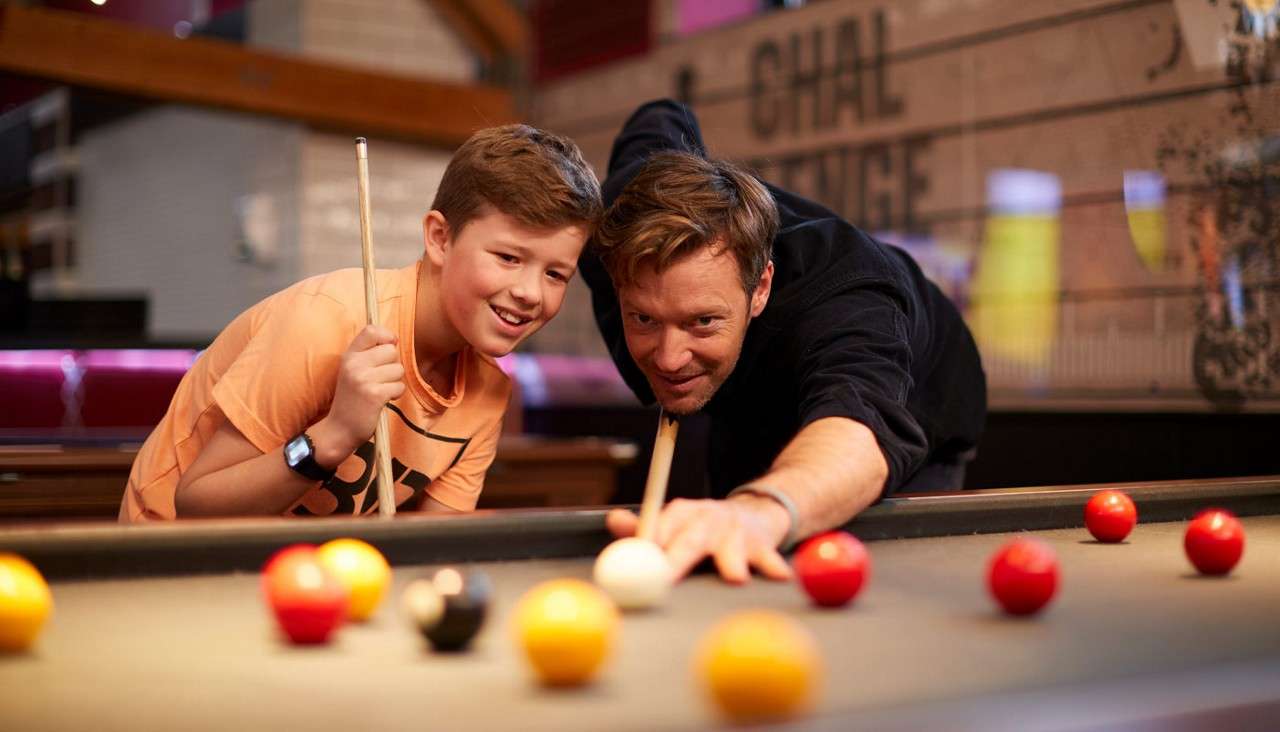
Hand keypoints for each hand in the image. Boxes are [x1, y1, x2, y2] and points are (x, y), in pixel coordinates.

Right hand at [318, 325, 404, 458]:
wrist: (339, 429)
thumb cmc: (352, 399)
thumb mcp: (352, 371)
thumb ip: (369, 354)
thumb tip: (395, 340)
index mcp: (349, 356)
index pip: (371, 330)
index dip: (386, 336)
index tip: (389, 346)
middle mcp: (354, 364)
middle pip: (391, 351)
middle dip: (392, 365)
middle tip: (380, 379)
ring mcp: (363, 379)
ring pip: (398, 369)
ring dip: (394, 382)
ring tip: (379, 390)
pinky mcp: (374, 395)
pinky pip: (399, 386)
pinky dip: (395, 395)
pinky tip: (381, 400)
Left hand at [605, 496, 792, 583]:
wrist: (756, 514)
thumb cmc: (705, 529)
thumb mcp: (675, 525)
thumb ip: (644, 529)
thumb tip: (612, 520)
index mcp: (683, 511)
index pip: (663, 524)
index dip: (651, 542)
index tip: (641, 561)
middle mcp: (709, 517)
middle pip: (692, 538)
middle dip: (679, 557)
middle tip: (668, 577)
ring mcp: (737, 530)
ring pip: (731, 547)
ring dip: (733, 562)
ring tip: (735, 578)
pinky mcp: (763, 544)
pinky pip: (767, 557)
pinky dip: (772, 567)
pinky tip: (779, 577)